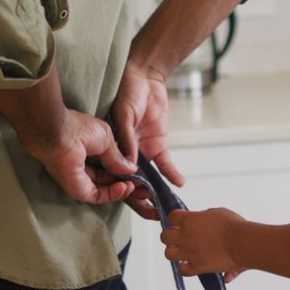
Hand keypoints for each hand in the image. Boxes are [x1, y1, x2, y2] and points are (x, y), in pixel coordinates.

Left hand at [21, 109, 137, 203]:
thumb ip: (118, 157)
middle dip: (126, 182)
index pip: (108, 165)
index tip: (138, 172)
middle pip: (108, 179)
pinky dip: (113, 194)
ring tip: (137, 186)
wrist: (59, 134)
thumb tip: (131, 169)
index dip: (124, 170)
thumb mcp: (107, 140)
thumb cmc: (78, 128)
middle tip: (142, 184)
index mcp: (88, 151)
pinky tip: (126, 187)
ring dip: (122, 190)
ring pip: (105, 189)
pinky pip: (98, 196)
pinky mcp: (78, 189)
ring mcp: (80, 179)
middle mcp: (83, 166)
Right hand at [112, 62, 184, 219]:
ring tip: (165, 207)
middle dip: (141, 200)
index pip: (115, 175)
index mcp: (111, 148)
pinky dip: (171, 173)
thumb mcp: (123, 114)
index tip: (133, 199)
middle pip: (132, 183)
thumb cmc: (127, 91)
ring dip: (156, 192)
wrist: (145, 75)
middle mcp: (126, 154)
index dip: (122, 189)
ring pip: (149, 179)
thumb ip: (125, 138)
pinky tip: (178, 183)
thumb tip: (128, 164)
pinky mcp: (157, 144)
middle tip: (153, 214)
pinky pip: (165, 163)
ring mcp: (142, 151)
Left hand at [161, 209, 246, 279]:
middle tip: (179, 239)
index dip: (175, 220)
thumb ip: (207, 215)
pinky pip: (182, 270)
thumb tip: (204, 218)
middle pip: (164, 236)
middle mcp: (186, 236)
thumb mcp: (219, 213)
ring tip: (183, 253)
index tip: (180, 222)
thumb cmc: (234, 226)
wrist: (243, 243)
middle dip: (170, 237)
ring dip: (174, 253)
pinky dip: (185, 268)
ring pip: (168, 254)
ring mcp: (190, 252)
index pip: (172, 217)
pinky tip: (192, 265)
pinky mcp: (197, 266)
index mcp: (190, 220)